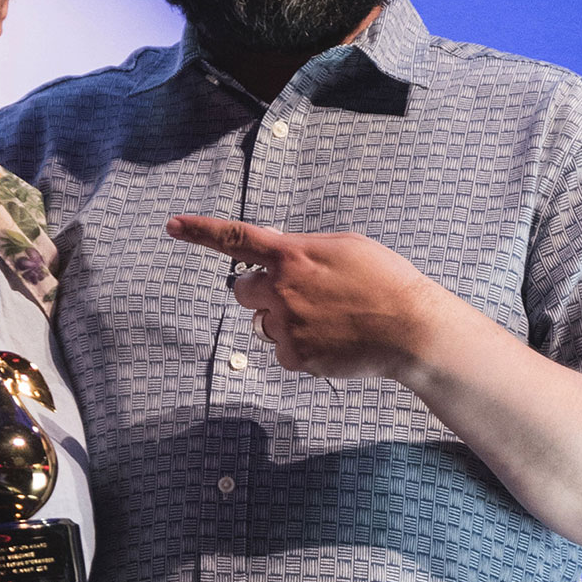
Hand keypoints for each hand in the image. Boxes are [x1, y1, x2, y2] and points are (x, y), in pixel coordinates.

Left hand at [166, 214, 444, 380]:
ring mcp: (284, 324)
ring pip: (263, 323)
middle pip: (243, 291)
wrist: (409, 326)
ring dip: (282, 321)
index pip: (236, 239)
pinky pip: (281, 351)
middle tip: (299, 297)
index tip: (172, 225)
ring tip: (326, 320)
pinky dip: (301, 348)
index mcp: (291, 254)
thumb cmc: (384, 280)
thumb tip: (282, 262)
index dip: (200, 231)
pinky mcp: (293, 356)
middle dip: (262, 293)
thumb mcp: (344, 246)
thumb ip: (304, 251)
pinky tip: (331, 341)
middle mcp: (280, 288)